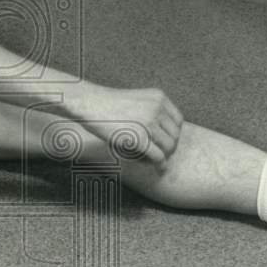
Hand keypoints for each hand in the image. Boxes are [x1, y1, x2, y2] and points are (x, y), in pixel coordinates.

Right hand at [69, 86, 183, 165]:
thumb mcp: (137, 101)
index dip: (172, 135)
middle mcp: (157, 108)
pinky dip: (158, 165)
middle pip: (175, 136)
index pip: (178, 121)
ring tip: (145, 158)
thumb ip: (153, 113)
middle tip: (152, 154)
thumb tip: (169, 138)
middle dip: (166, 148)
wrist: (88, 103)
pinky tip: (154, 168)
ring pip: (168, 148)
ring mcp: (149, 123)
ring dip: (160, 157)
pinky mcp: (139, 138)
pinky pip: (158, 157)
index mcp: (158, 97)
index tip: (161, 143)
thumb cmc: (107, 105)